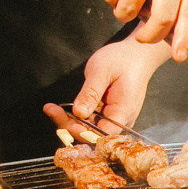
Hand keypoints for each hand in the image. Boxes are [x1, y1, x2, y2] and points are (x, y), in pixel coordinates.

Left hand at [43, 33, 170, 133]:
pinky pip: (91, 121)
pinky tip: (60, 109)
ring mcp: (115, 118)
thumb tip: (78, 113)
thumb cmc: (122, 59)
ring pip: (90, 128)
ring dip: (70, 121)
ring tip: (51, 109)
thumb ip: (90, 92)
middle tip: (51, 111)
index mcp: (123, 111)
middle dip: (70, 125)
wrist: (137, 54)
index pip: (102, 134)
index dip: (82, 132)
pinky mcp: (109, 114)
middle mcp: (121, 120)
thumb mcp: (102, 70)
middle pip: (93, 134)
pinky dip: (76, 116)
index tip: (64, 120)